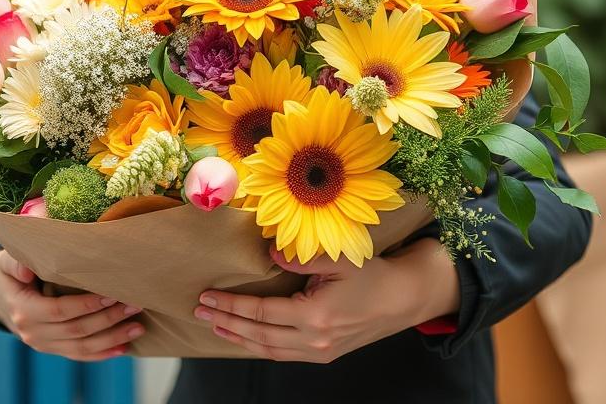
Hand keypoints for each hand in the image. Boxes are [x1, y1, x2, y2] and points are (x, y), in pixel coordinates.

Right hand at [0, 249, 144, 360]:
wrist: (2, 295)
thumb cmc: (12, 271)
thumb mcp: (8, 261)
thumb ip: (17, 262)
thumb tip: (27, 269)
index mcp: (24, 309)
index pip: (60, 311)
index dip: (87, 304)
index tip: (112, 293)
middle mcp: (32, 333)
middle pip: (76, 330)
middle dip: (108, 319)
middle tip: (135, 305)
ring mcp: (43, 344)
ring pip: (81, 348)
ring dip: (112, 339)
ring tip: (138, 328)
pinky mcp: (53, 349)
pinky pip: (79, 356)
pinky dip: (102, 354)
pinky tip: (124, 347)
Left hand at [192, 238, 459, 362]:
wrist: (406, 298)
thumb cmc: (374, 273)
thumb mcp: (339, 259)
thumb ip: (301, 259)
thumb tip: (268, 251)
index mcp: (315, 316)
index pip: (261, 313)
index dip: (231, 306)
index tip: (207, 296)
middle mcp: (315, 340)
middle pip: (259, 336)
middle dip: (226, 323)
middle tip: (200, 311)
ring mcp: (320, 351)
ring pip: (269, 350)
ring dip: (240, 338)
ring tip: (216, 325)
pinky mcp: (325, 353)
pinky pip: (284, 353)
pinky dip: (261, 345)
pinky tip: (248, 336)